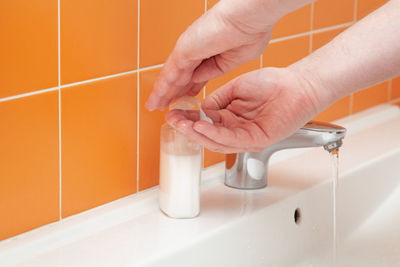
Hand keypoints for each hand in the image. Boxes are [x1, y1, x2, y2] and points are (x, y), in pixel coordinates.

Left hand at [145, 0, 280, 110]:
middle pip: (182, 76)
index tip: (186, 96)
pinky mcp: (183, 51)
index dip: (190, 87)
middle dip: (174, 92)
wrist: (250, 19)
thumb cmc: (250, 31)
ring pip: (172, 77)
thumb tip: (200, 78)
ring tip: (155, 105)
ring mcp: (189, 50)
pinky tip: (156, 99)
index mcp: (212, 52)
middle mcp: (198, 49)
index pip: (197, 74)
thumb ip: (216, 70)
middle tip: (165, 104)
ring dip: (163, 92)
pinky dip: (161, 88)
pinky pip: (169, 74)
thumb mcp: (235, 60)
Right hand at [165, 68, 321, 152]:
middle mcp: (236, 130)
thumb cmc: (272, 84)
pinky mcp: (256, 140)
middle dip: (187, 129)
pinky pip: (232, 140)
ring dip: (197, 134)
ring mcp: (245, 137)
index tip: (172, 114)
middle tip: (172, 121)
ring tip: (182, 126)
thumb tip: (201, 109)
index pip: (203, 123)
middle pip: (206, 135)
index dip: (187, 119)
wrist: (296, 85)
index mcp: (230, 118)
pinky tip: (202, 127)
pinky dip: (215, 134)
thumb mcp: (236, 88)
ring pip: (216, 141)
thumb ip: (217, 100)